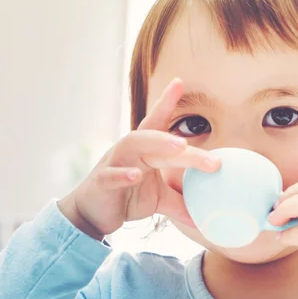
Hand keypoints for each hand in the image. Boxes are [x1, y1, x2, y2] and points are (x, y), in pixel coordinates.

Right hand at [58, 78, 219, 239]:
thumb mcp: (158, 199)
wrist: (92, 215)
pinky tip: (135, 175)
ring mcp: (113, 163)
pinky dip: (122, 175)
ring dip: (155, 143)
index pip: (156, 122)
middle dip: (178, 140)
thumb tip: (204, 215)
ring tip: (178, 147)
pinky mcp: (101, 183)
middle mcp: (129, 150)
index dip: (166, 102)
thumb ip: (180, 200)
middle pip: (154, 137)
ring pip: (132, 145)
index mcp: (144, 150)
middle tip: (206, 152)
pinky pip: (110, 175)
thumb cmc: (126, 197)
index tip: (179, 83)